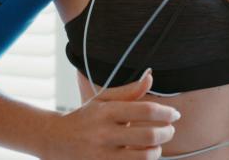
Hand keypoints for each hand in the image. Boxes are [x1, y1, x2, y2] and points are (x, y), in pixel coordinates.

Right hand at [42, 69, 178, 158]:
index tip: (175, 114)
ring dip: (157, 151)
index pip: (145, 110)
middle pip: (148, 136)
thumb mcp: (103, 100)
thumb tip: (150, 76)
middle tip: (170, 130)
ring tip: (157, 145)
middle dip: (167, 133)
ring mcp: (101, 155)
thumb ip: (129, 91)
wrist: (54, 141)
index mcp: (106, 111)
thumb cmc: (85, 118)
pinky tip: (143, 155)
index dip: (166, 112)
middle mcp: (103, 133)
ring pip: (143, 157)